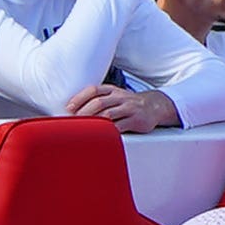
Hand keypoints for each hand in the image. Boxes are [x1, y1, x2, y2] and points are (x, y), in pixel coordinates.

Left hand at [61, 84, 176, 133]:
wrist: (155, 106)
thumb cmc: (128, 104)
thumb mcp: (115, 96)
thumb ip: (98, 99)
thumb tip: (73, 110)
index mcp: (113, 90)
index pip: (93, 90)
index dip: (79, 98)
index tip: (68, 108)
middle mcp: (121, 97)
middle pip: (99, 102)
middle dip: (84, 112)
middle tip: (72, 121)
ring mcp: (129, 108)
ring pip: (108, 114)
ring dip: (94, 122)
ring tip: (83, 129)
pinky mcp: (136, 120)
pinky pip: (120, 126)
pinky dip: (109, 131)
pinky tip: (100, 134)